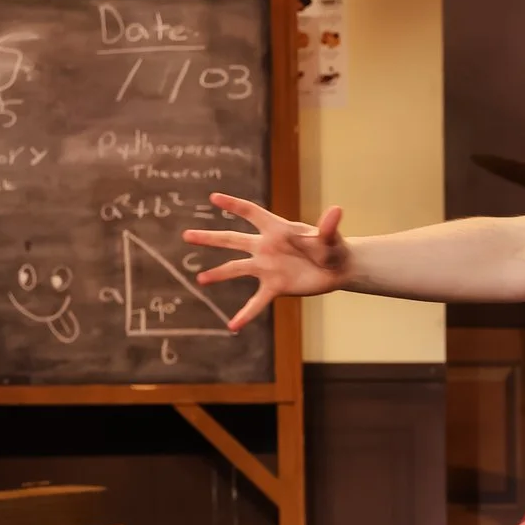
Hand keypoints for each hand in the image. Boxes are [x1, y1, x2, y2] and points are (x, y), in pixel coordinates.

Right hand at [181, 193, 351, 329]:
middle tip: (187, 235)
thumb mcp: (330, 236)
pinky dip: (245, 314)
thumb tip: (336, 211)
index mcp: (277, 229)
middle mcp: (266, 247)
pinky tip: (232, 326)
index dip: (233, 205)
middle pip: (233, 240)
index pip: (251, 213)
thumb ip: (329, 226)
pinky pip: (256, 302)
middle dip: (210, 238)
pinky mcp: (274, 287)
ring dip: (219, 274)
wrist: (337, 268)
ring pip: (237, 269)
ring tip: (200, 280)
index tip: (213, 198)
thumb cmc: (332, 246)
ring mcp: (267, 268)